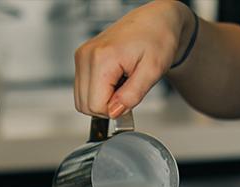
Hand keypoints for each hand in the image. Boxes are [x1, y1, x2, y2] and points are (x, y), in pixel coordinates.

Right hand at [74, 0, 194, 117]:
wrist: (156, 20)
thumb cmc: (157, 39)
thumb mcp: (152, 71)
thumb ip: (132, 95)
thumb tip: (114, 112)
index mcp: (102, 58)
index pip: (95, 105)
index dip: (115, 110)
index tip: (130, 98)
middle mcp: (86, 55)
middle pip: (85, 105)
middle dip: (108, 106)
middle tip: (128, 91)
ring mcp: (82, 56)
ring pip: (82, 99)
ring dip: (103, 99)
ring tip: (122, 84)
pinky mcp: (83, 57)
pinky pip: (84, 88)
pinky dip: (99, 91)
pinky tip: (115, 80)